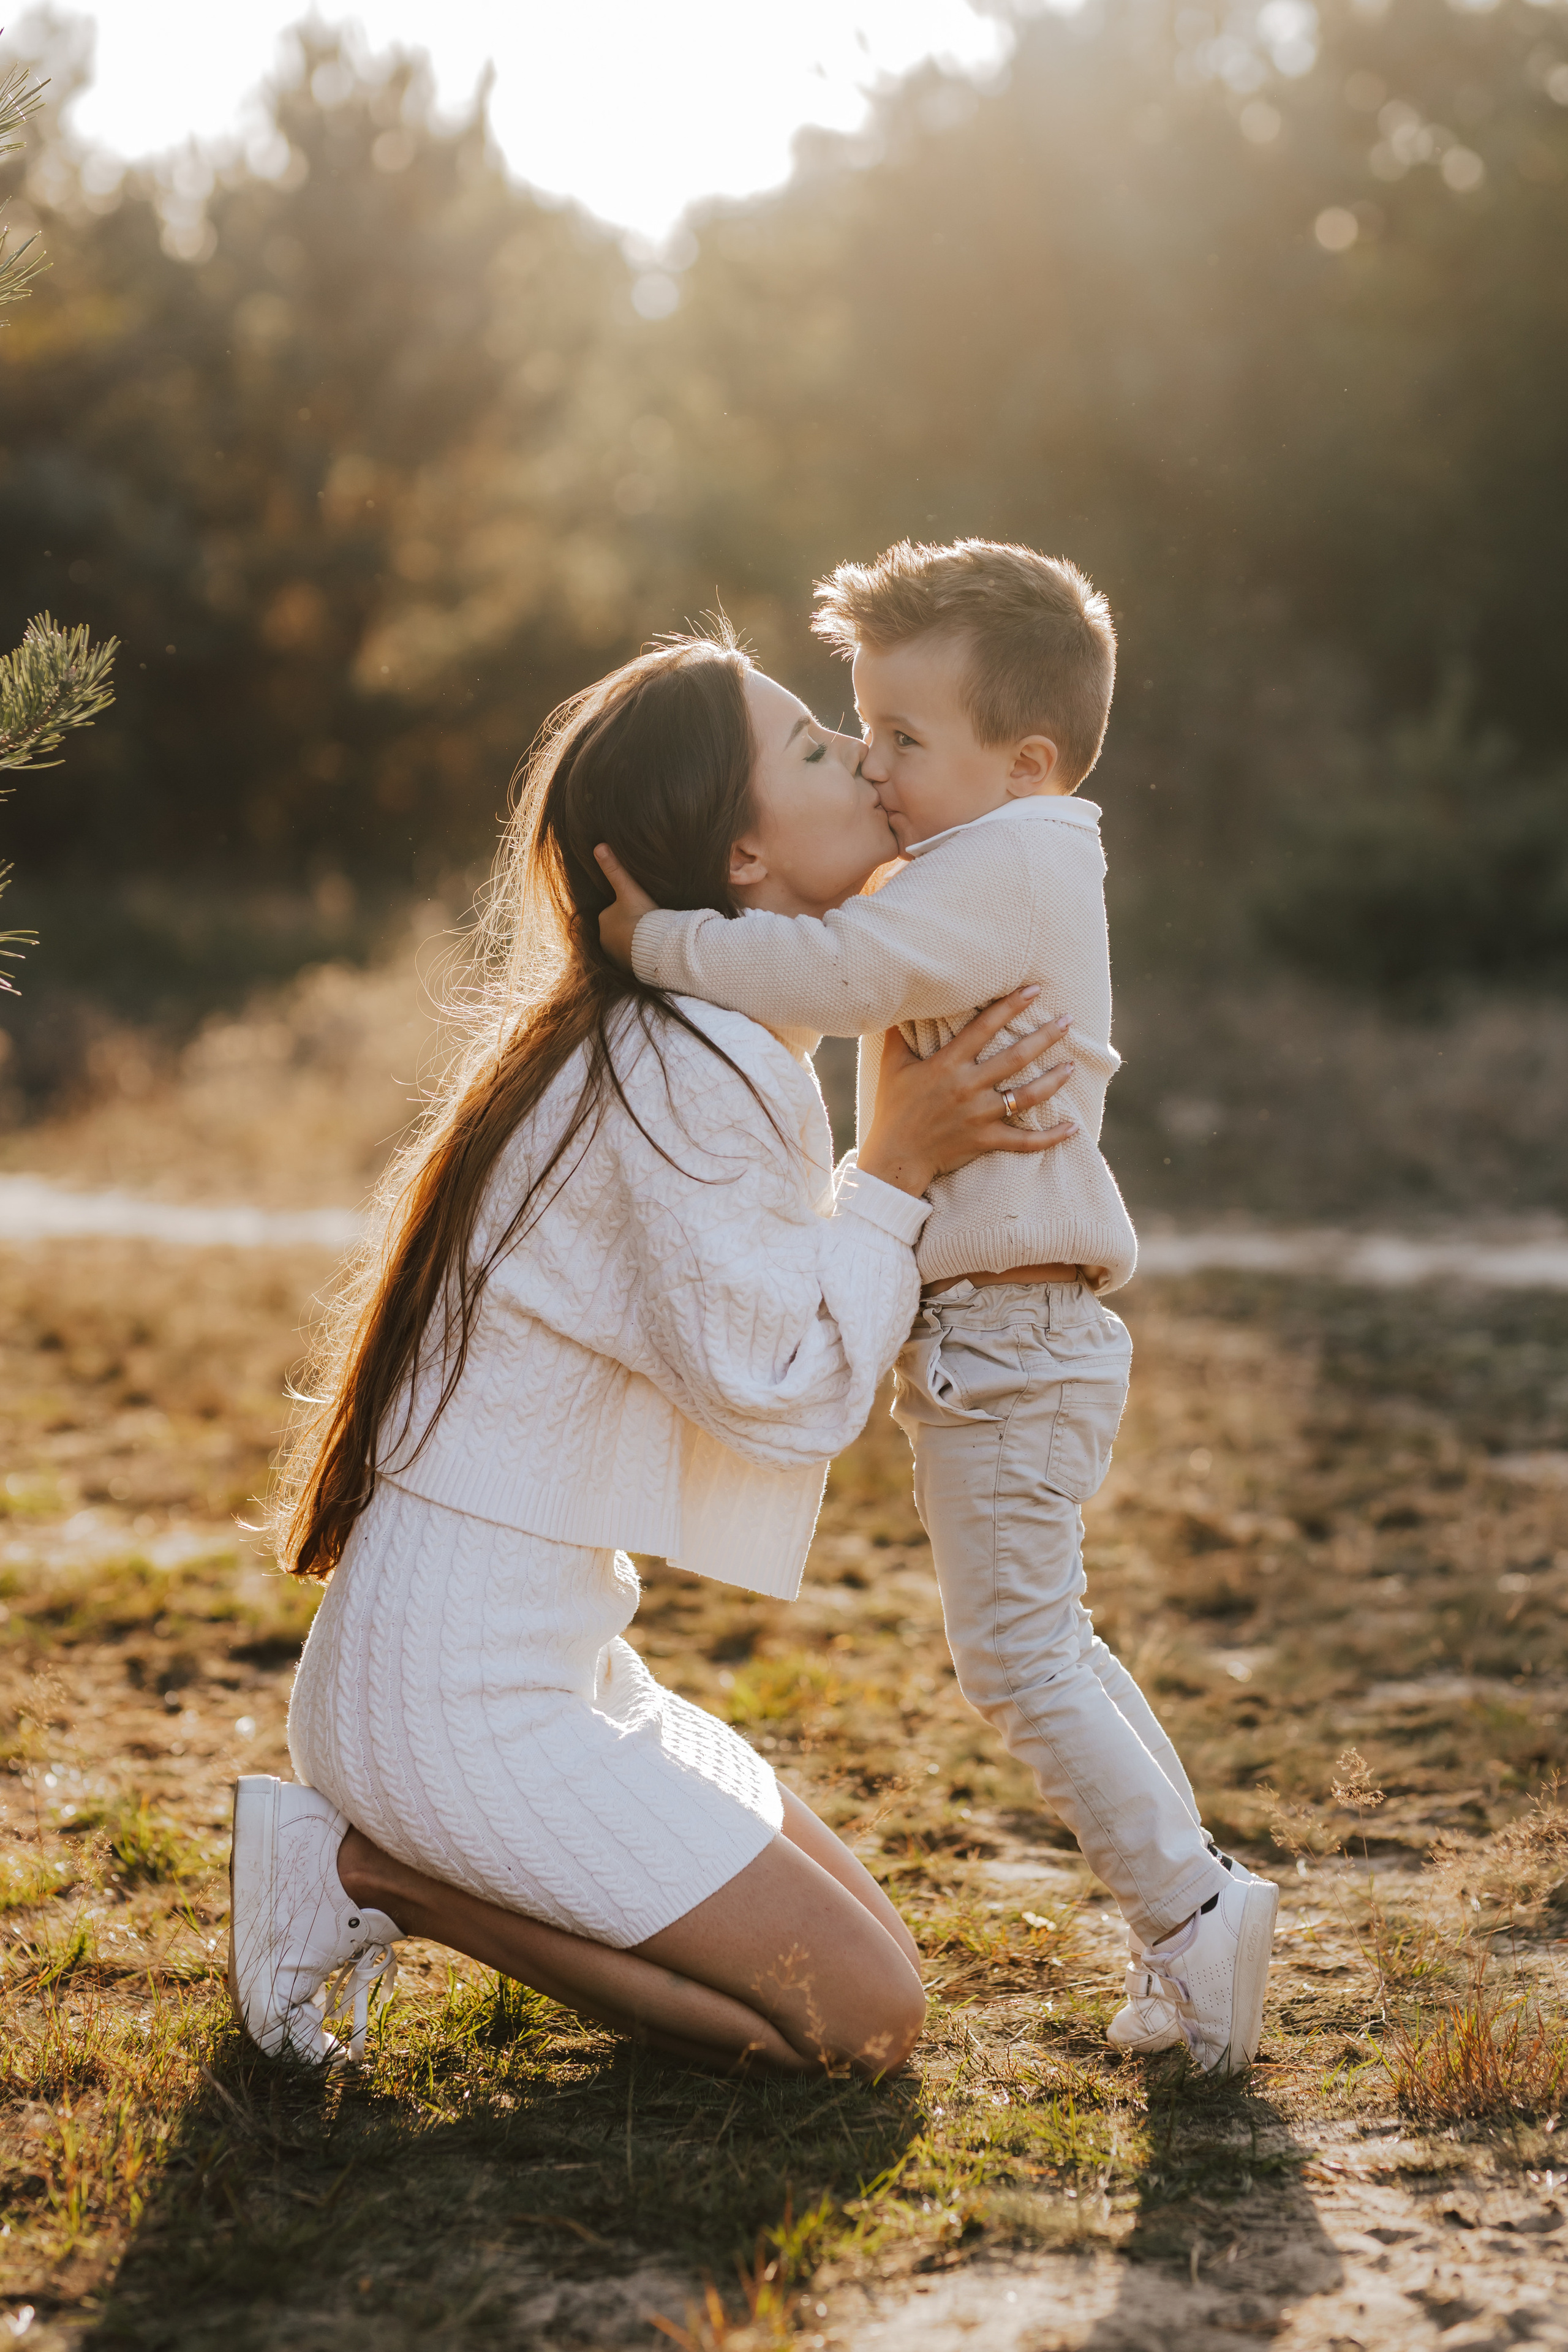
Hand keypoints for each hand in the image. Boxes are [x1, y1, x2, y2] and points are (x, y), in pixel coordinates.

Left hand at [594, 843, 658, 969]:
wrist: (655, 947)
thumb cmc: (642, 916)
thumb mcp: (629, 889)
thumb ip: (614, 868)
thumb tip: (598, 846)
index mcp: (603, 921)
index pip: (613, 912)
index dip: (628, 910)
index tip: (642, 909)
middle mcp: (604, 941)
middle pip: (618, 930)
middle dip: (630, 927)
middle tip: (648, 922)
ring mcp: (615, 957)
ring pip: (625, 945)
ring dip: (634, 942)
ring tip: (651, 936)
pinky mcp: (627, 969)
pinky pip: (632, 959)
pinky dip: (639, 955)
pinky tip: (652, 950)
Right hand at [857, 989, 1077, 1198]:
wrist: (896, 1158)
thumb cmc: (893, 1108)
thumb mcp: (892, 1065)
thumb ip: (897, 1033)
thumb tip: (896, 1001)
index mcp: (947, 1064)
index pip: (984, 1027)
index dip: (1010, 1005)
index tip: (1034, 989)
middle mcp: (968, 1087)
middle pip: (1016, 1057)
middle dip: (1045, 1036)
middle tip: (1068, 1020)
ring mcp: (980, 1116)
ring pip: (1027, 1096)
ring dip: (1054, 1080)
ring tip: (1072, 1065)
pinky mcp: (986, 1141)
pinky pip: (1025, 1140)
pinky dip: (1051, 1137)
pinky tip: (1072, 1127)